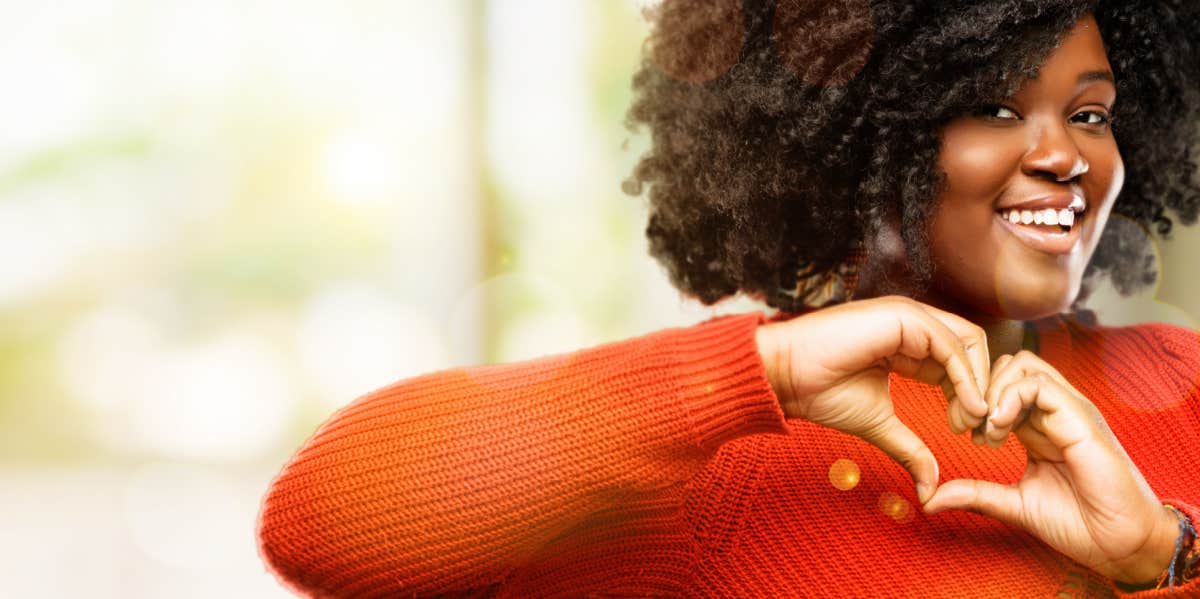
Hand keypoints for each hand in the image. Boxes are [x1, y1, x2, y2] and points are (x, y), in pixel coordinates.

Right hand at [755, 295, 991, 503]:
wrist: (785, 376)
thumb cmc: (819, 392)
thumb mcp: (878, 423)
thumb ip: (910, 448)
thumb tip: (930, 487)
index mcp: (906, 343)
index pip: (958, 363)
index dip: (971, 397)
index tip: (968, 434)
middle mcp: (912, 324)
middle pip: (973, 350)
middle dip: (983, 389)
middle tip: (979, 430)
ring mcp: (909, 316)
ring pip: (969, 343)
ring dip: (978, 383)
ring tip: (970, 420)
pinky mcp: (904, 317)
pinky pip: (951, 345)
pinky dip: (965, 377)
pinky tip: (964, 407)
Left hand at [923, 351, 1178, 584]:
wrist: (1120, 544)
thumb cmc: (1078, 523)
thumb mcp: (1013, 504)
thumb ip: (975, 494)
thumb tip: (929, 499)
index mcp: (1037, 426)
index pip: (998, 387)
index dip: (972, 399)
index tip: (959, 431)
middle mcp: (1053, 411)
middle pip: (1007, 365)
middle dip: (977, 388)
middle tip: (966, 427)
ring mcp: (1069, 410)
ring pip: (1022, 365)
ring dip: (992, 391)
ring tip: (986, 430)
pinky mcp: (1081, 417)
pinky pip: (1040, 384)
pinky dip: (1010, 398)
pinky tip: (998, 427)